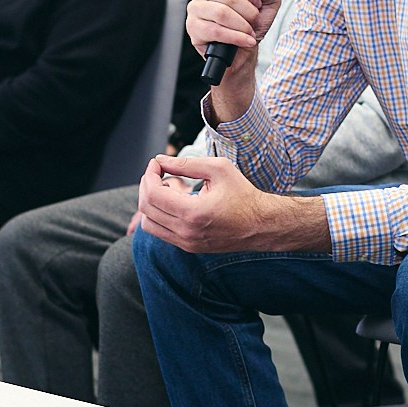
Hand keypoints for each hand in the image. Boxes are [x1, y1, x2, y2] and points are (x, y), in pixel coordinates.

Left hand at [134, 154, 328, 254]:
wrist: (261, 225)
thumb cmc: (244, 195)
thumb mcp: (219, 169)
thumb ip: (187, 164)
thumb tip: (161, 160)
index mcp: (193, 213)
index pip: (153, 193)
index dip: (149, 174)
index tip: (157, 163)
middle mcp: (186, 232)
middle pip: (146, 208)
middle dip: (147, 185)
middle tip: (158, 172)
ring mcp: (186, 243)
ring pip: (148, 223)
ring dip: (151, 202)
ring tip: (169, 187)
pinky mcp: (188, 247)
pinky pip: (160, 231)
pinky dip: (159, 215)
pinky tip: (175, 201)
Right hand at [186, 0, 281, 68]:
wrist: (244, 48)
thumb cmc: (252, 22)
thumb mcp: (268, 2)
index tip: (258, 3)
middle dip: (248, 12)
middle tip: (255, 20)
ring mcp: (195, 8)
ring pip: (221, 14)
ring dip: (242, 25)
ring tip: (250, 31)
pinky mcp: (193, 27)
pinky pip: (215, 31)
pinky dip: (235, 37)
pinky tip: (245, 40)